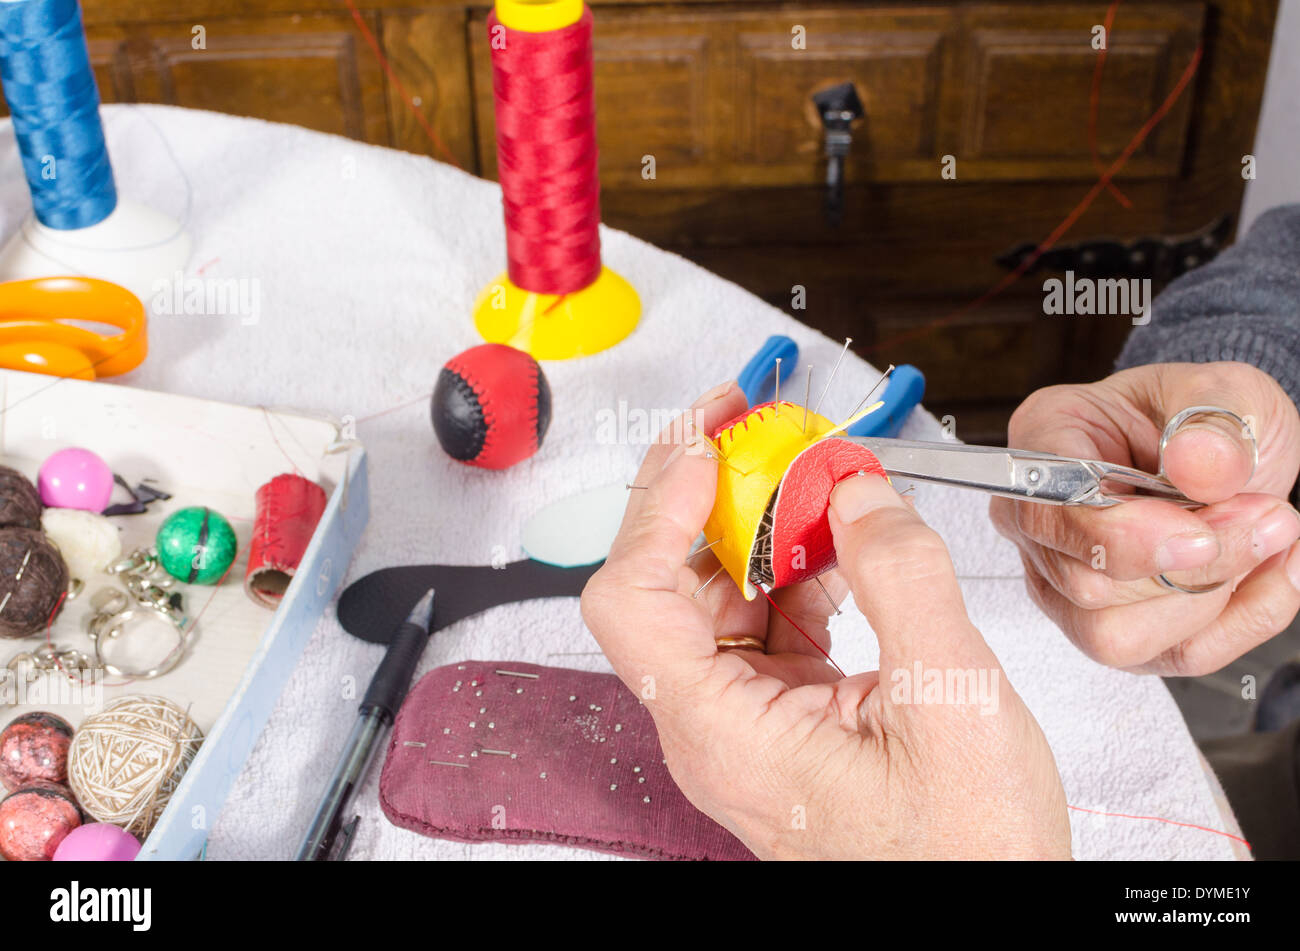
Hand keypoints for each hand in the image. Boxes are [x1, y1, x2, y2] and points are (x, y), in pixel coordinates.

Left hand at [581, 381, 1070, 859]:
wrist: (978, 914)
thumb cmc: (960, 856)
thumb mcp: (950, 702)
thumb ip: (899, 579)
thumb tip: (857, 492)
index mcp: (720, 731)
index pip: (630, 598)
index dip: (658, 508)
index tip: (707, 446)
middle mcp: (713, 724)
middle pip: (667, 582)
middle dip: (712, 496)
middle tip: (759, 432)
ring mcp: (744, 718)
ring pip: (719, 594)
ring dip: (764, 528)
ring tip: (818, 478)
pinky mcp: (782, 714)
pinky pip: (767, 620)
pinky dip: (799, 569)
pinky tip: (844, 540)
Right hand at [991, 361, 1299, 674]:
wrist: (1228, 454)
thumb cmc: (1205, 420)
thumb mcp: (1226, 392)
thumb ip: (1214, 419)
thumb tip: (1198, 466)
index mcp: (1044, 442)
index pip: (1047, 512)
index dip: (1122, 537)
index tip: (1201, 532)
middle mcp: (1040, 521)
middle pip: (1086, 585)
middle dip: (1192, 564)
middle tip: (1265, 514)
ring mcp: (1067, 584)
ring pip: (1116, 638)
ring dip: (1212, 597)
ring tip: (1266, 537)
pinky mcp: (1114, 628)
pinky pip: (1173, 655)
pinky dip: (1243, 619)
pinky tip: (1269, 569)